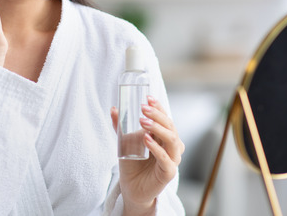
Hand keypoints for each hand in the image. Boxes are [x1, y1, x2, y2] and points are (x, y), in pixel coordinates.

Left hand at [110, 96, 183, 215]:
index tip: (147, 98)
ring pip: (172, 140)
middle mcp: (171, 146)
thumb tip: (113, 108)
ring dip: (157, 128)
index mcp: (164, 137)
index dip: (159, 107)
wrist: (132, 188)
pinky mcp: (168, 173)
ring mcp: (172, 159)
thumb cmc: (133, 164)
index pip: (166, 118)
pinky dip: (156, 148)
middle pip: (170, 126)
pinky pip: (165, 159)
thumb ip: (120, 127)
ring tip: (142, 121)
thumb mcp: (125, 142)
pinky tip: (145, 139)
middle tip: (142, 107)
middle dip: (157, 115)